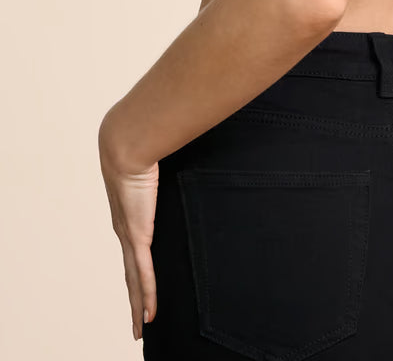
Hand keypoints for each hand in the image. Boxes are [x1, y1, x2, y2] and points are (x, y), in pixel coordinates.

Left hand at [98, 119, 158, 341]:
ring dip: (137, 306)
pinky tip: (148, 315)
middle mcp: (125, 229)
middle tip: (137, 323)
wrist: (125, 143)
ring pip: (134, 281)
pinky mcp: (137, 235)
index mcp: (129, 214)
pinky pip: (143, 274)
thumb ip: (170, 160)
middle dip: (133, 299)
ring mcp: (129, 235)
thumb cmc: (141, 144)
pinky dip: (146, 296)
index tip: (137, 288)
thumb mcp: (158, 160)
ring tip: (140, 329)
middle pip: (130, 274)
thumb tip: (186, 143)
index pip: (133, 250)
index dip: (135, 272)